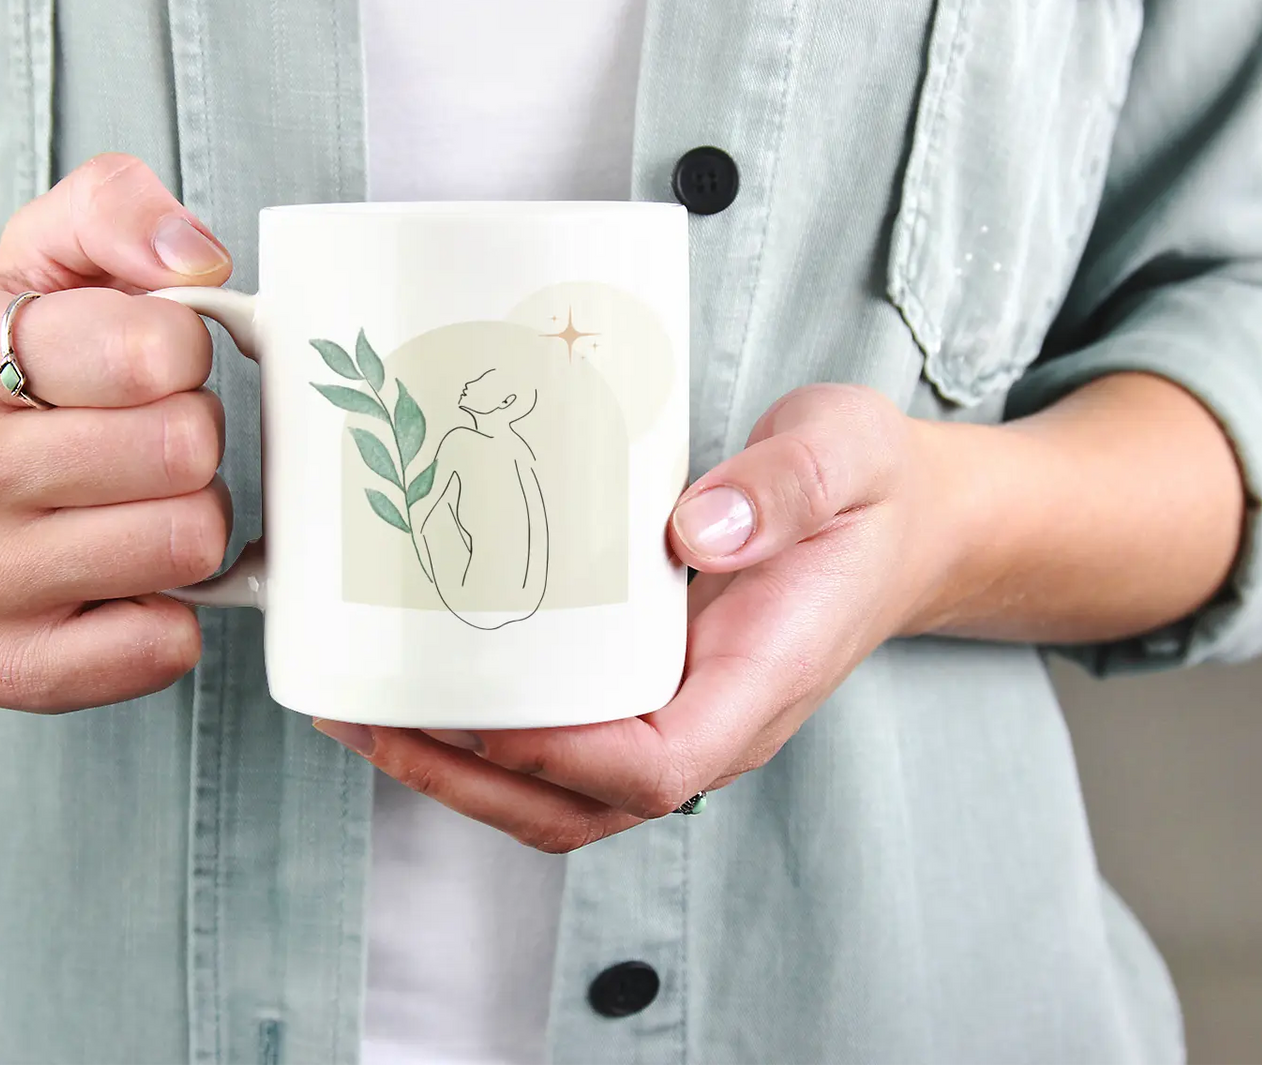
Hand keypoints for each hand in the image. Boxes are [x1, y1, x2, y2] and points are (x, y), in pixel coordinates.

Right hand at [0, 154, 235, 711]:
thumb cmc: (28, 368)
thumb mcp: (51, 255)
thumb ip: (117, 207)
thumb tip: (198, 257)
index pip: (160, 349)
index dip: (187, 352)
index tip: (156, 362)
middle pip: (187, 451)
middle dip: (197, 438)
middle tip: (153, 440)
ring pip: (187, 545)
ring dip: (194, 521)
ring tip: (142, 502)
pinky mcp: (6, 665)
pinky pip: (160, 648)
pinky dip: (174, 615)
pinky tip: (134, 581)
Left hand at [316, 384, 958, 851]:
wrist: (903, 523)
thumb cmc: (873, 493)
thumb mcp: (846, 456)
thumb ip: (783, 488)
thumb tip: (693, 529)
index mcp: (762, 684)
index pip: (655, 769)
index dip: (558, 756)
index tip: (474, 708)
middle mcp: (711, 722)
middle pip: (578, 806)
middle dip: (463, 778)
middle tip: (361, 717)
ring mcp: (675, 713)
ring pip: (555, 791)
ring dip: (453, 768)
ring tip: (358, 712)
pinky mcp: (646, 689)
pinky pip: (556, 741)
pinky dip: (480, 732)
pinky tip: (418, 682)